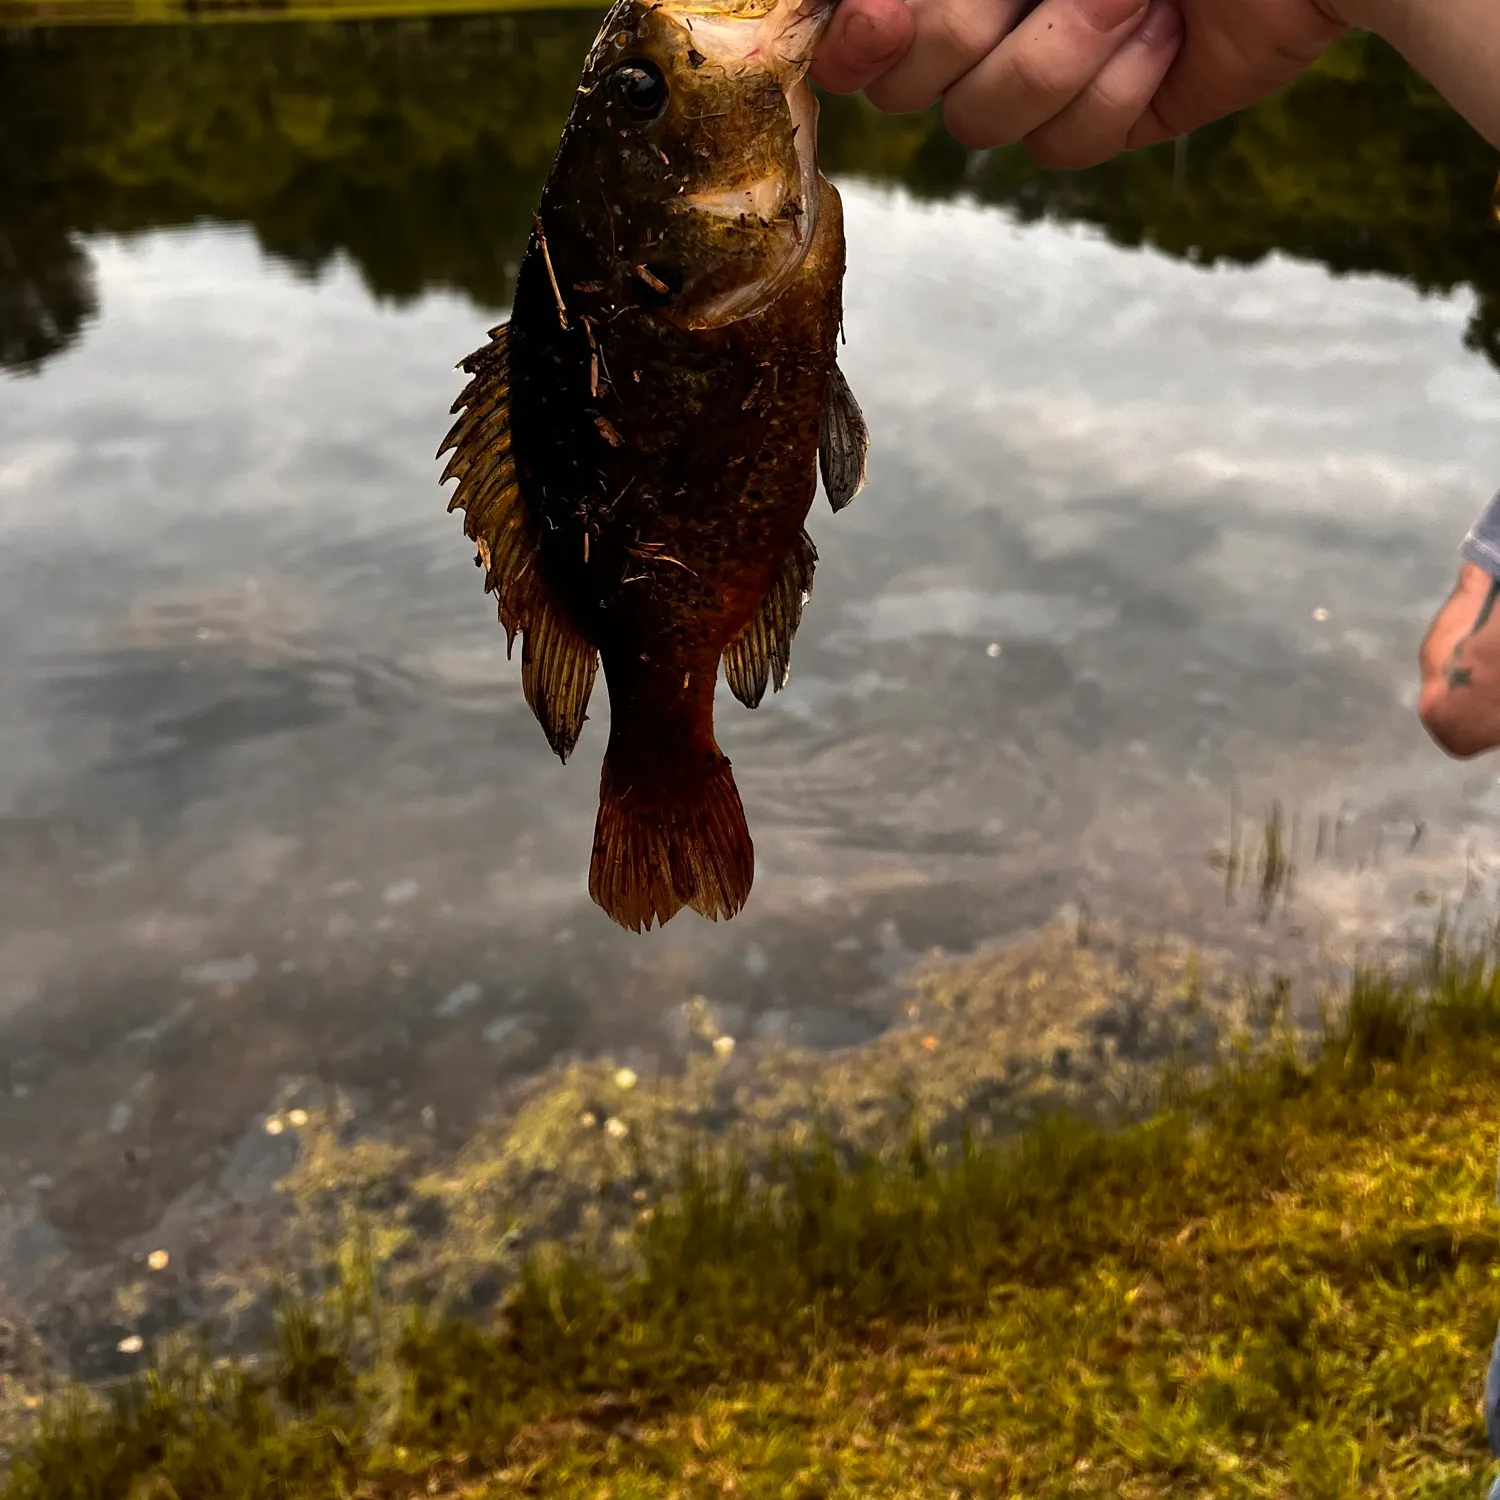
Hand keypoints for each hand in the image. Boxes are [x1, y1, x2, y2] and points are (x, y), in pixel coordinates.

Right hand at [811, 0, 1349, 169]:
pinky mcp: (1111, 120)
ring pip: (982, 122)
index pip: (867, 33)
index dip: (863, 39)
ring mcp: (1051, 71)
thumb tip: (851, 17)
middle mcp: (994, 13)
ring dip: (1062, 51)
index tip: (880, 20)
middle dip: (974, 27)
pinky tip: (1165, 34)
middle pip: (913, 83)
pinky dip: (1117, 92)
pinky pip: (1063, 149)